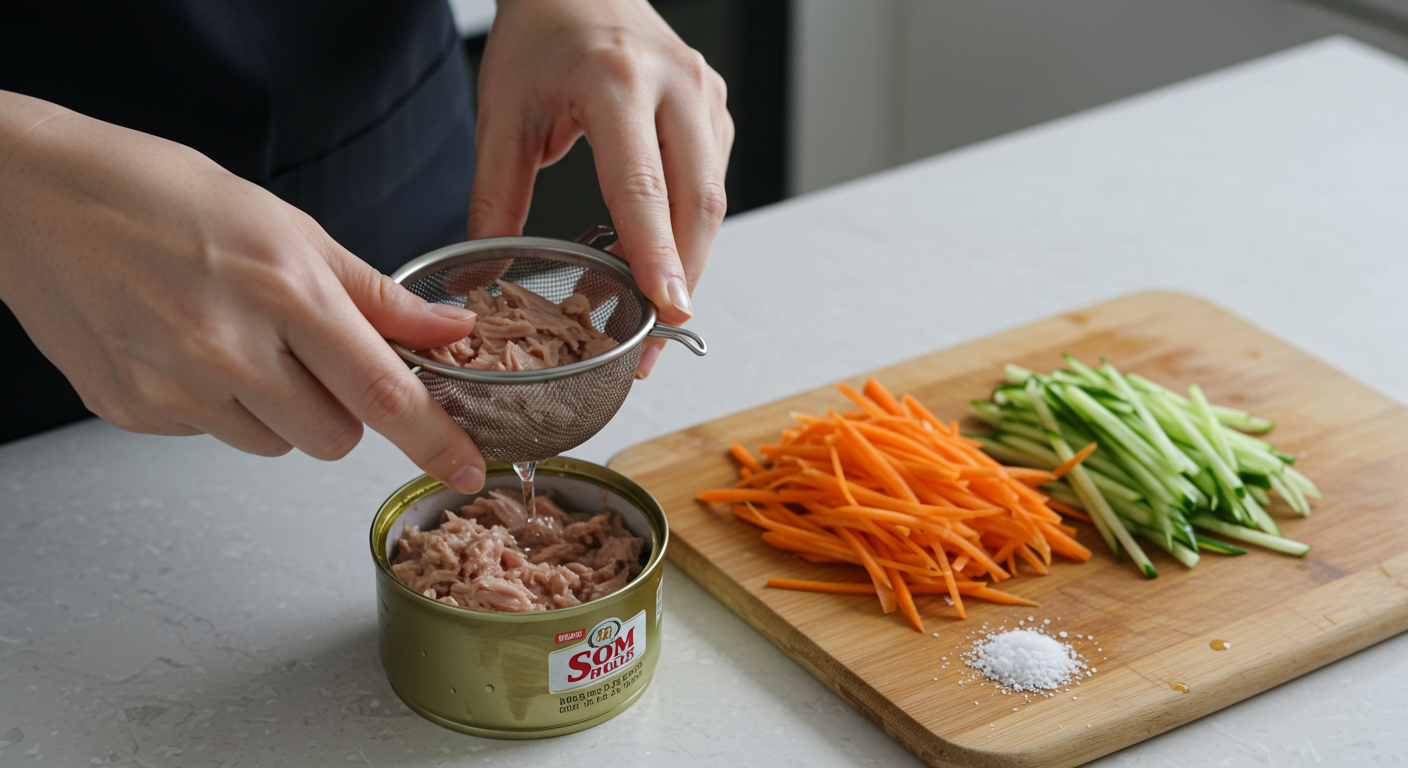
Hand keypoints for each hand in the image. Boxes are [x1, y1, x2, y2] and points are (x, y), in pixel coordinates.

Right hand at [0, 91, 487, 492]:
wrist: (31, 197)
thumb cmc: (158, 194)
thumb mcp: (287, 227)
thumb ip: (375, 294)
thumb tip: (449, 332)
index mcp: (284, 291)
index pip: (385, 393)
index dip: (434, 439)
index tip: (467, 465)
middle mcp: (229, 348)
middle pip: (335, 438)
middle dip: (343, 411)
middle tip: (311, 357)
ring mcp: (173, 388)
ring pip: (275, 445)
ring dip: (280, 410)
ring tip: (236, 340)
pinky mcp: (131, 411)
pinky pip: (211, 435)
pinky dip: (218, 405)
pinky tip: (186, 348)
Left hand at [467, 0, 732, 377]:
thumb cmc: (540, 39)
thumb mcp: (502, 113)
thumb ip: (495, 197)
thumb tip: (484, 275)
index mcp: (615, 80)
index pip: (643, 185)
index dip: (655, 255)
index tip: (665, 310)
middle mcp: (674, 84)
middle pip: (697, 202)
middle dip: (680, 279)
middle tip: (652, 341)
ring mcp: (705, 95)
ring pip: (713, 199)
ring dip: (686, 262)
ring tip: (645, 311)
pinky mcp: (715, 108)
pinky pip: (712, 183)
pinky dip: (688, 230)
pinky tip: (655, 258)